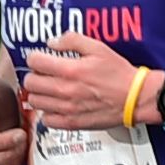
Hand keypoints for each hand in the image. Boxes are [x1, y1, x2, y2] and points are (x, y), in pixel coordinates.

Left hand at [20, 26, 147, 132]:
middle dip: (33, 75)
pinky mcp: (72, 123)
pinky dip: (47, 112)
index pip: (34, 62)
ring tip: (48, 90)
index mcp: (70, 70)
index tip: (39, 58)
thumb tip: (52, 42)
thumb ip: (72, 40)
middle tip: (41, 74)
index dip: (34, 57)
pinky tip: (56, 106)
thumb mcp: (98, 48)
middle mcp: (65, 90)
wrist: (134, 98)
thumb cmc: (119, 74)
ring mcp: (67, 109)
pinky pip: (46, 120)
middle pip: (30, 83)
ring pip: (35, 102)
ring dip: (38, 94)